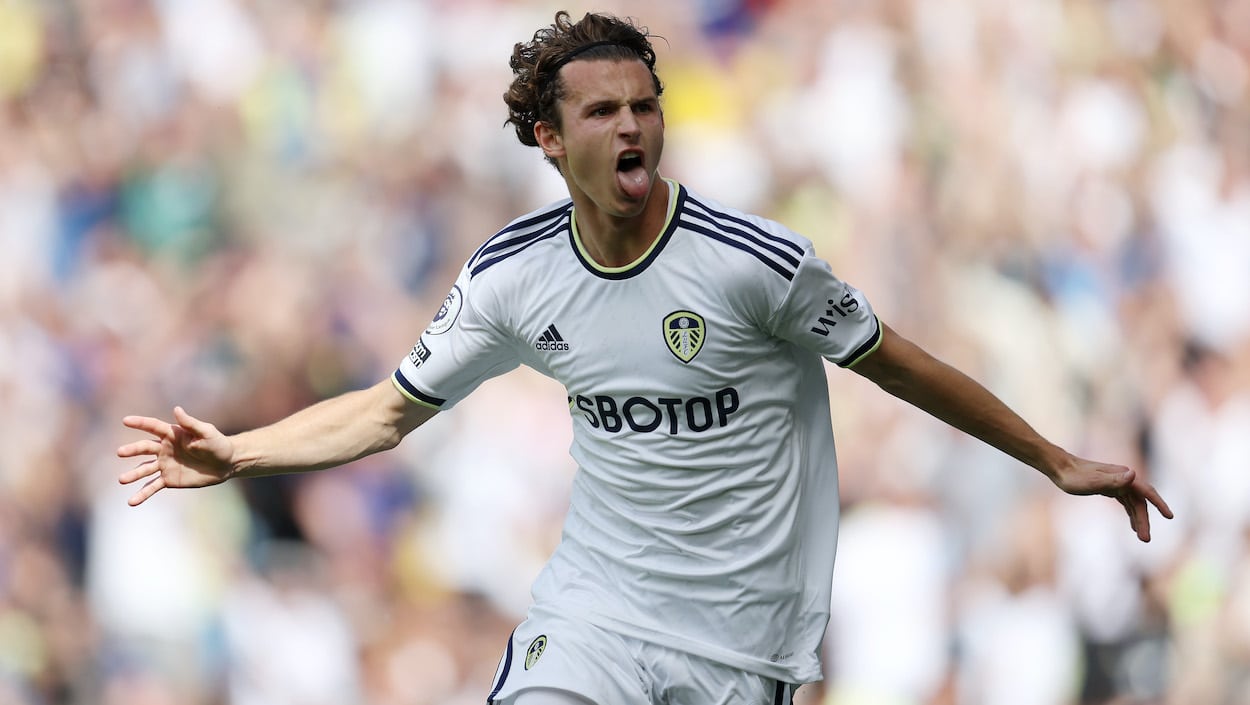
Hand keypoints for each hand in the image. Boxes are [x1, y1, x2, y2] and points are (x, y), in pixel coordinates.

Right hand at [117, 407, 234, 505]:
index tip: (125, 420)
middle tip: (120, 452)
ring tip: (122, 480)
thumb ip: (190, 423)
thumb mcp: (206, 432)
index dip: (140, 423)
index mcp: (172, 434)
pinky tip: (132, 501)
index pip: (153, 427)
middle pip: (145, 448)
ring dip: (133, 474)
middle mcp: (164, 449)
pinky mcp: (169, 480)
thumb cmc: (218, 443)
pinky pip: (152, 487)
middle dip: (132, 450)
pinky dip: (142, 494)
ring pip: (145, 469)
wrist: (226, 464)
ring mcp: (165, 465)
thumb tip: (176, 409)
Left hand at [1050, 458, 1172, 541]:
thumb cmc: (1074, 476)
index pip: (1146, 492)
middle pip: (1140, 502)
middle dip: (1144, 520)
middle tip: (1145, 539)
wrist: (1059, 468)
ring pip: (1133, 504)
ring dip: (1139, 520)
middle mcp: (1123, 478)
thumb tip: (1133, 474)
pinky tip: (1133, 525)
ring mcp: (1117, 483)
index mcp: (1123, 476)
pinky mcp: (1109, 488)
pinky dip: (1131, 513)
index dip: (1159, 504)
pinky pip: (1126, 502)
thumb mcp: (1092, 481)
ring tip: (1142, 538)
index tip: (1170, 516)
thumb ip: (1113, 480)